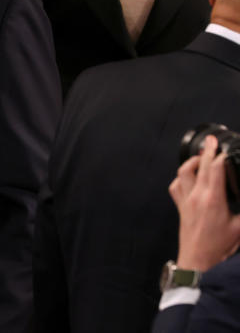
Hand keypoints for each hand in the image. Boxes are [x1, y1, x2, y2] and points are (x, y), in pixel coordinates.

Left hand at [169, 135, 239, 271]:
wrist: (197, 261)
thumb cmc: (219, 247)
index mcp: (213, 199)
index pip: (215, 169)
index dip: (221, 156)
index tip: (225, 147)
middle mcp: (196, 196)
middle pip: (199, 166)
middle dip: (207, 150)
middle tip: (213, 140)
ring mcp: (185, 200)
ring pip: (183, 172)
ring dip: (192, 162)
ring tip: (202, 156)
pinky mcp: (180, 207)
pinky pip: (176, 186)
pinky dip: (182, 177)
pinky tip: (189, 177)